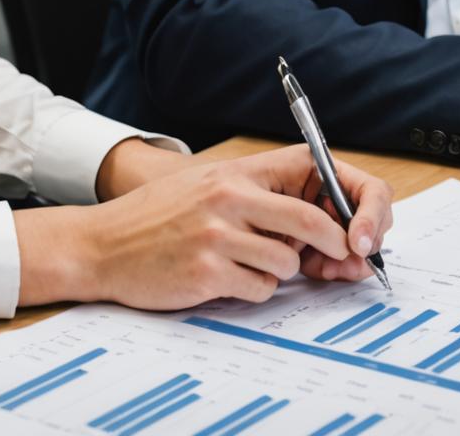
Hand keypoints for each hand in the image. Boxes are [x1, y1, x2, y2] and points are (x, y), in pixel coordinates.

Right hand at [15, 145, 391, 309]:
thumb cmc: (160, 217)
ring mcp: (218, 234)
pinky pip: (259, 289)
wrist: (103, 244)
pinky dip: (252, 290)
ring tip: (248, 264)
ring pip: (286, 262)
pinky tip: (225, 279)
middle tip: (338, 259)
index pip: (311, 168)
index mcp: (236, 170)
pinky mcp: (206, 271)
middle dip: (332, 246)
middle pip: (309, 221)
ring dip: (280, 272)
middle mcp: (230, 196)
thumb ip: (260, 197)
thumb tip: (320, 224)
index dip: (345, 197)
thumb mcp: (211, 186)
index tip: (357, 223)